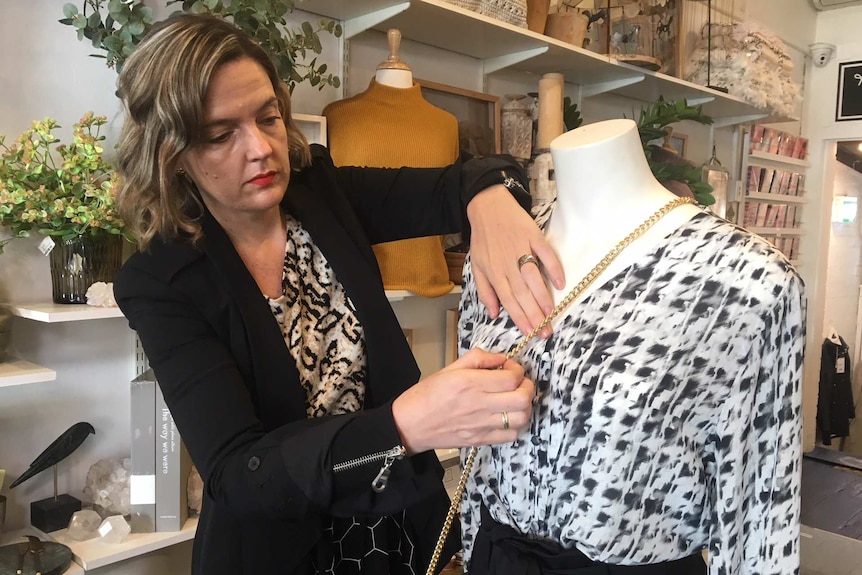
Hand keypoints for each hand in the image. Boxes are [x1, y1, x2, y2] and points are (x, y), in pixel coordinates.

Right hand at [391, 348, 534, 453]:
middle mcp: (478, 404)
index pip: (511, 378)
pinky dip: (514, 425)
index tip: (511, 369)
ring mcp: (481, 425)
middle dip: (527, 387)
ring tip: (514, 400)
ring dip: (524, 407)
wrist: (409, 424)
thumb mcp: (450, 368)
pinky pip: (510, 436)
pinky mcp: (480, 440)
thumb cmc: (426, 394)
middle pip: (522, 398)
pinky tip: (505, 417)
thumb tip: (502, 359)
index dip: (518, 371)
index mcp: (470, 383)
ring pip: (521, 418)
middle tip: (519, 383)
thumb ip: (478, 359)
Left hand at [467, 185, 564, 336]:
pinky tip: (561, 283)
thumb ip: (485, 291)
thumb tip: (493, 314)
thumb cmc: (483, 239)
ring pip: (533, 278)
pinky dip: (554, 268)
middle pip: (522, 293)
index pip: (507, 300)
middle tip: (546, 332)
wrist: (488, 206)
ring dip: (543, 297)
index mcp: (494, 272)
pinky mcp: (533, 236)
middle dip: (534, 315)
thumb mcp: (477, 265)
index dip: (519, 318)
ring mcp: (521, 249)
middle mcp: (507, 263)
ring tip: (551, 315)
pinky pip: (546, 254)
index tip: (530, 333)